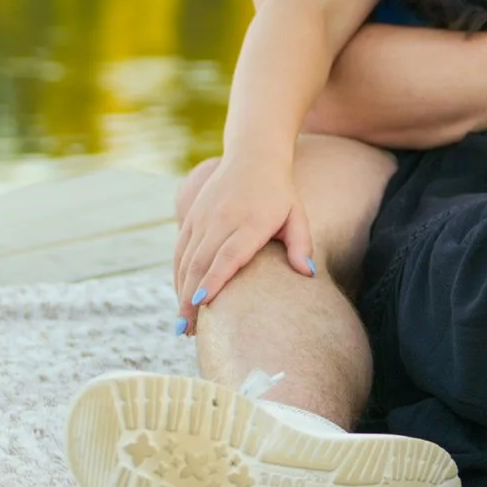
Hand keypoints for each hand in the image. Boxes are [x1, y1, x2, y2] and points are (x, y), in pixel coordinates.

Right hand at [173, 155, 315, 332]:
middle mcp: (222, 219)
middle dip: (190, 299)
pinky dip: (178, 276)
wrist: (253, 155)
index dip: (214, 279)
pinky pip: (180, 251)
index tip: (202, 303)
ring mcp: (203, 217)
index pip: (228, 254)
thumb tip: (308, 275)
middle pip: (201, 263)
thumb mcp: (297, 214)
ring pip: (186, 259)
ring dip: (181, 292)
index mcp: (250, 222)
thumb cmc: (280, 192)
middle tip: (186, 331)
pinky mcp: (192, 216)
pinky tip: (181, 297)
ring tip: (182, 324)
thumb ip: (302, 244)